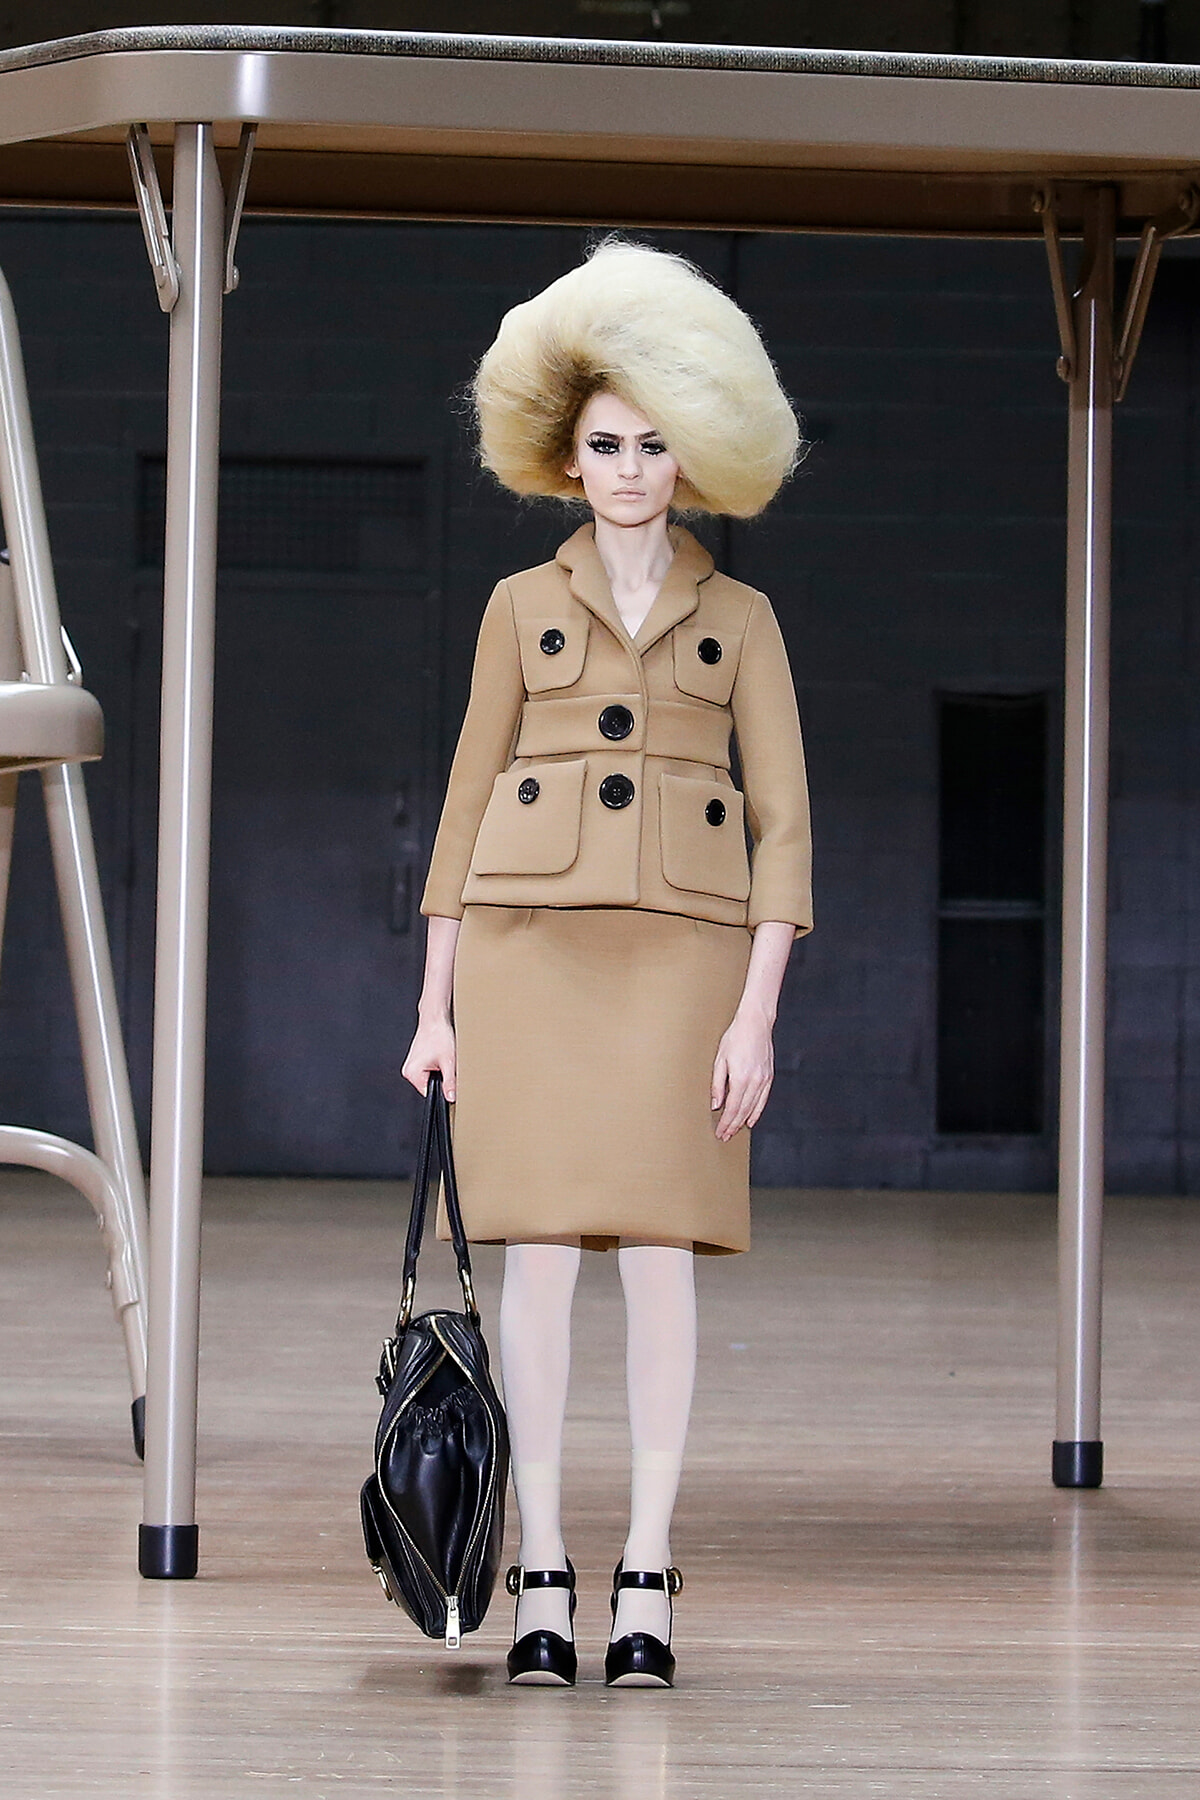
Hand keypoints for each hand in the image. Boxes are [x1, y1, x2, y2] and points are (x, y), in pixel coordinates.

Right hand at [402, 1014, 456, 1100]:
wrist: (435, 1019)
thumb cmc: (439, 1035)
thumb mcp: (449, 1062)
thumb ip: (450, 1082)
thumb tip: (451, 1097)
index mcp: (412, 1073)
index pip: (429, 1095)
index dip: (442, 1091)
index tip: (450, 1082)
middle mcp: (408, 1071)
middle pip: (429, 1087)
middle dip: (441, 1080)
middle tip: (446, 1065)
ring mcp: (411, 1066)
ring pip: (429, 1079)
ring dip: (438, 1073)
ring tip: (442, 1059)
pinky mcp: (416, 1061)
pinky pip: (427, 1072)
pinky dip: (435, 1067)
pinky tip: (439, 1057)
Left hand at [711, 1007, 774, 1140]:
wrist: (755, 1024)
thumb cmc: (736, 1038)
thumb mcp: (720, 1060)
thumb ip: (717, 1084)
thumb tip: (716, 1104)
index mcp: (741, 1079)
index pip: (732, 1108)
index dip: (726, 1122)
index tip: (720, 1132)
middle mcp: (755, 1082)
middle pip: (743, 1111)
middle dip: (733, 1125)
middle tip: (725, 1136)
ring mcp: (764, 1080)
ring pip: (753, 1108)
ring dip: (743, 1121)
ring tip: (735, 1130)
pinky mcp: (769, 1077)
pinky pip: (763, 1100)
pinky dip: (757, 1112)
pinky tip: (751, 1119)